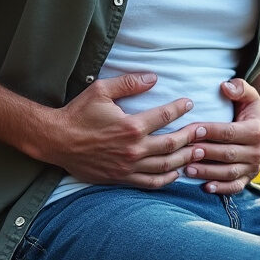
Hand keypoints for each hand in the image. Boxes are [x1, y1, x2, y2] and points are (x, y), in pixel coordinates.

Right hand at [39, 73, 204, 189]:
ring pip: (165, 165)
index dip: (180, 108)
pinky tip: (175, 173)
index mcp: (130, 126)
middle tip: (202, 130)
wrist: (56, 141)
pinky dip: (166, 179)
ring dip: (184, 159)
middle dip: (190, 136)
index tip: (188, 103)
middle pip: (172, 144)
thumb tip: (153, 77)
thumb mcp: (101, 90)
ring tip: (198, 151)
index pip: (165, 115)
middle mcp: (133, 149)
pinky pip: (150, 182)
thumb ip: (128, 83)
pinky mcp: (121, 178)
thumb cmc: (78, 114)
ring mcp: (128, 166)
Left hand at [184, 78, 259, 194]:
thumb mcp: (250, 96)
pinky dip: (221, 189)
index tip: (193, 129)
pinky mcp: (248, 178)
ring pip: (229, 172)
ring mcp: (253, 167)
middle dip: (206, 153)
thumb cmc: (253, 112)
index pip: (229, 132)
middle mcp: (256, 151)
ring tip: (187, 170)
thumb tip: (225, 86)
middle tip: (185, 152)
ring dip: (208, 172)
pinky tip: (205, 187)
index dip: (211, 131)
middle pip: (227, 154)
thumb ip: (239, 88)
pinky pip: (235, 186)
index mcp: (255, 130)